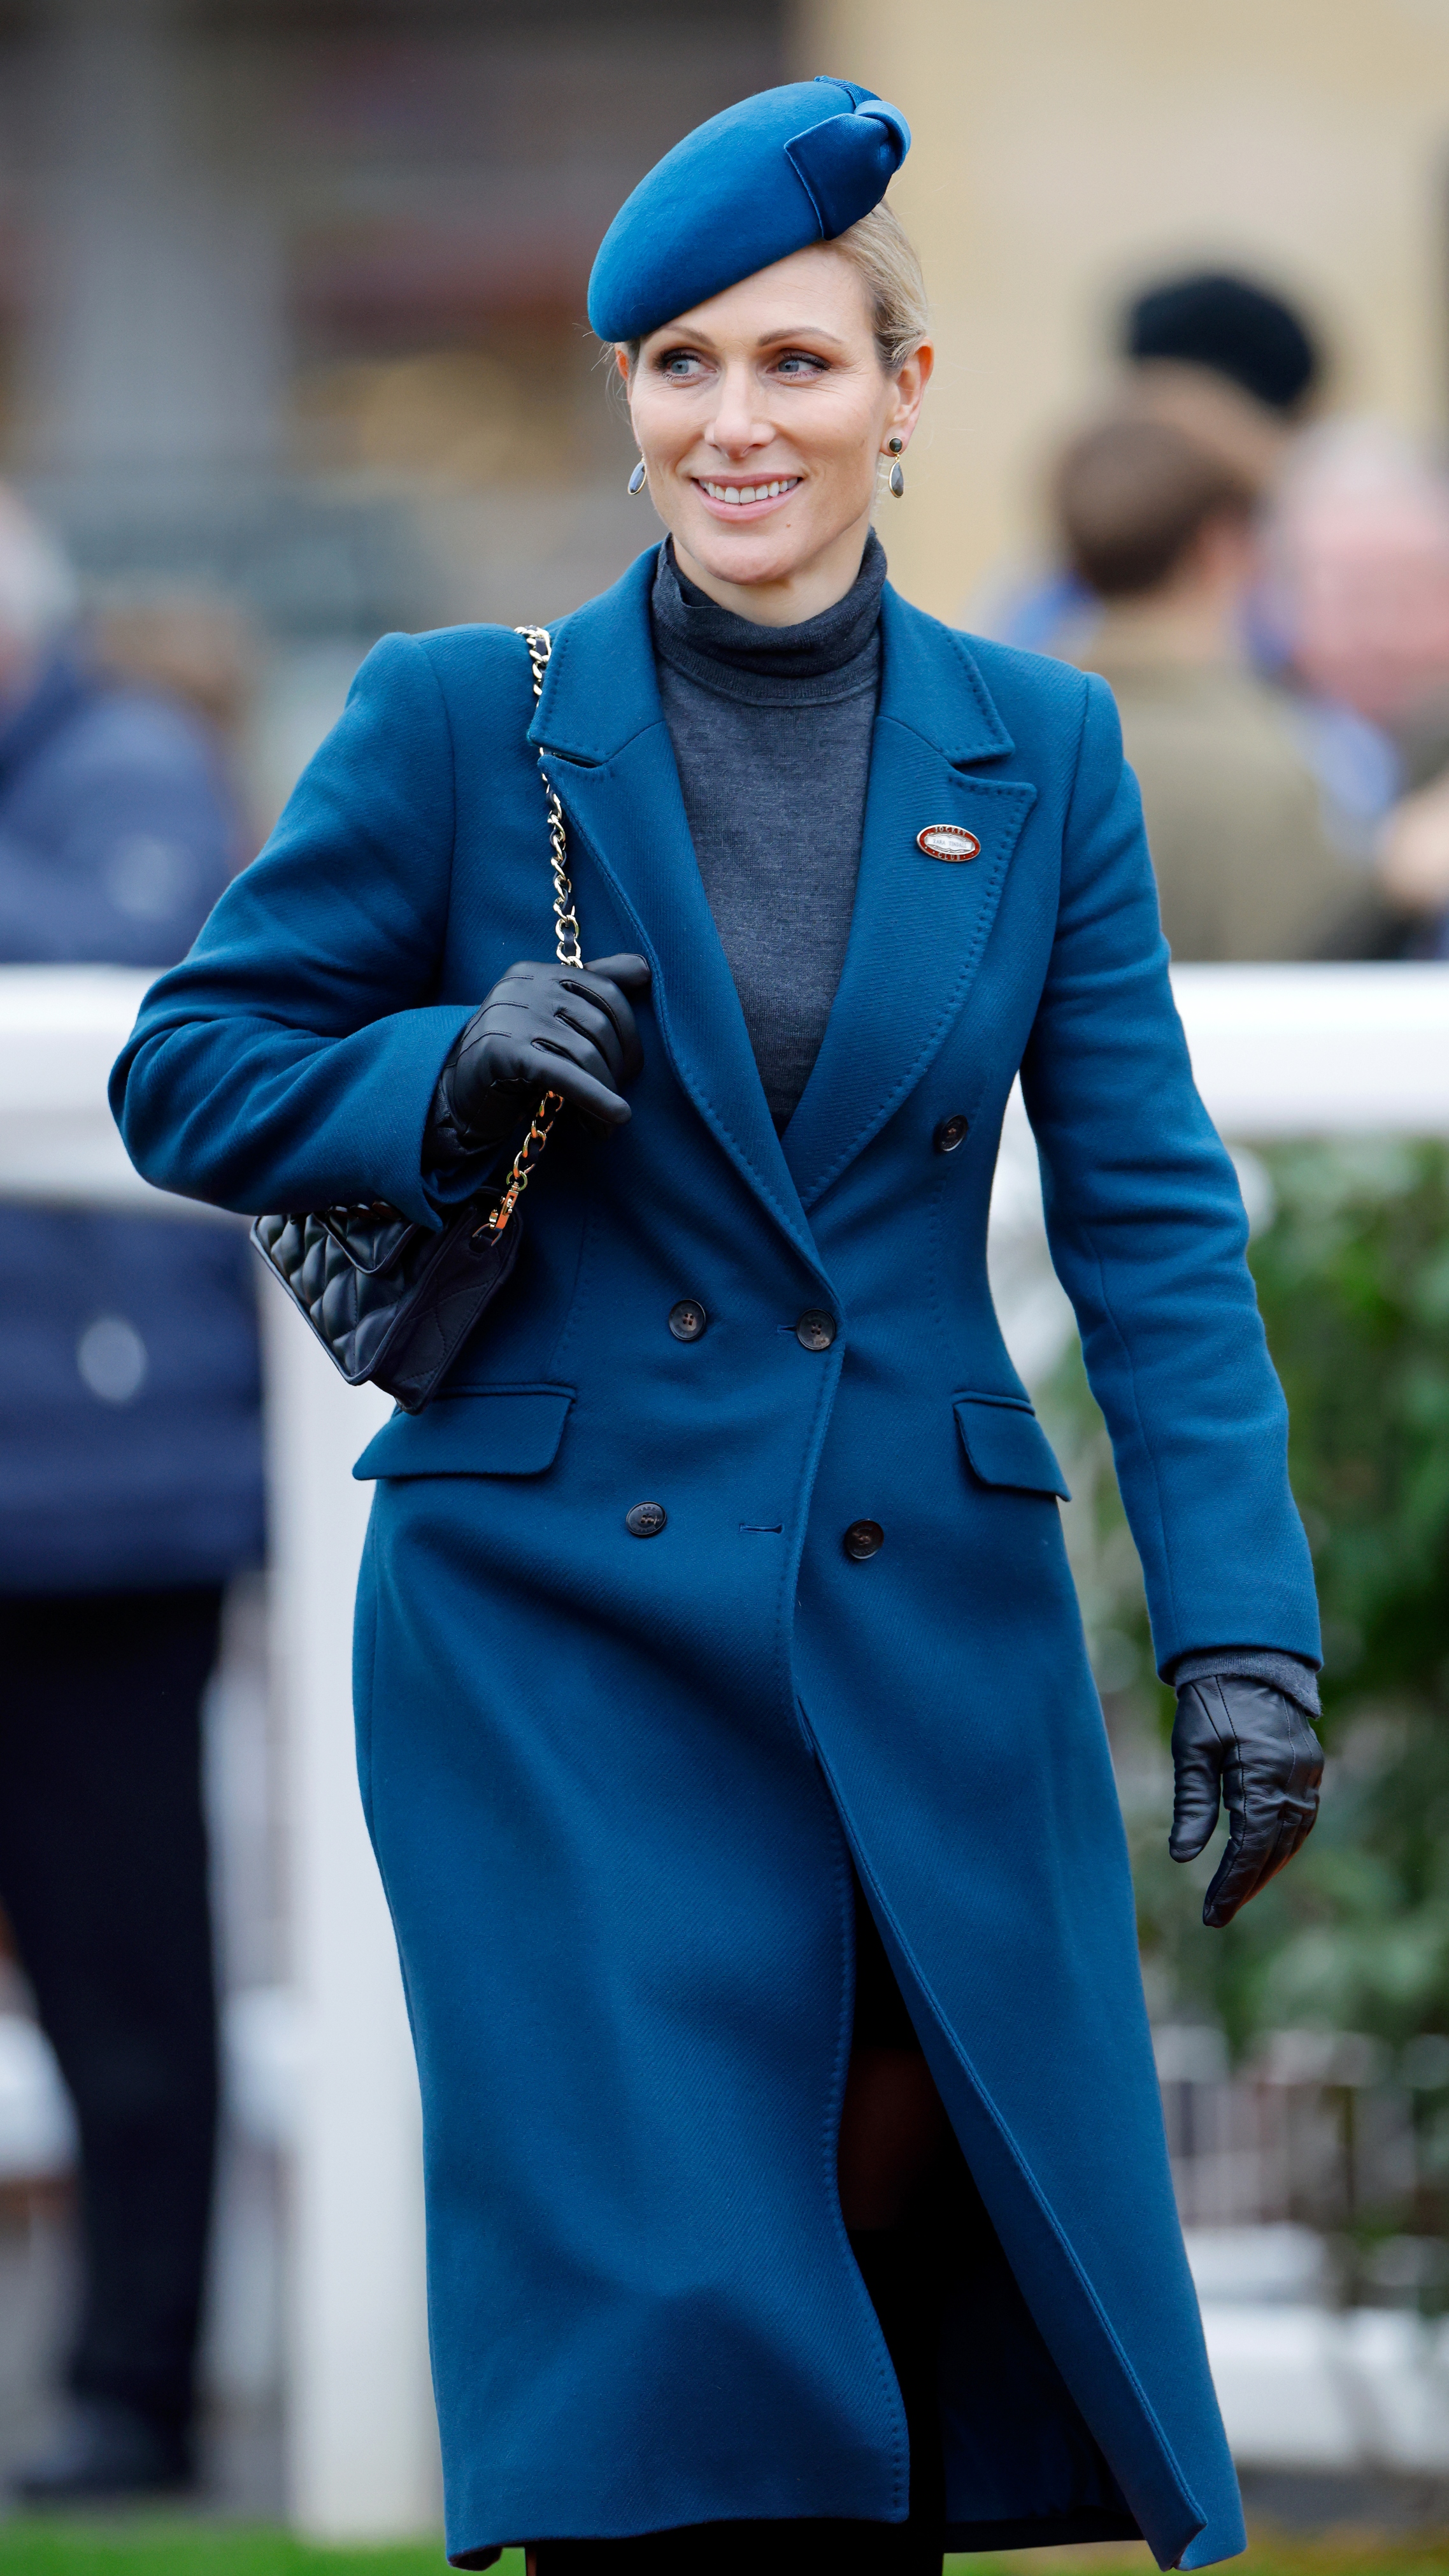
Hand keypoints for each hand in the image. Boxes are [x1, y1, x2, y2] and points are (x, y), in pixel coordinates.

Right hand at [446, 954, 650, 1145]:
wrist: (453, 1091)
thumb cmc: (513, 1057)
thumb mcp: (551, 1018)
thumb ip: (592, 987)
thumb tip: (644, 968)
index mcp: (538, 971)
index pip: (606, 991)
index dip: (630, 1033)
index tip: (631, 1069)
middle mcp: (523, 985)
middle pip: (599, 1024)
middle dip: (617, 1069)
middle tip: (617, 1101)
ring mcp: (510, 1015)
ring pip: (585, 1053)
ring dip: (606, 1094)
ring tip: (606, 1124)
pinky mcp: (502, 1051)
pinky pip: (563, 1074)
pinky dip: (596, 1098)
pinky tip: (614, 1118)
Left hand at [1169, 1677, 1322, 1928]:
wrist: (1245, 1657)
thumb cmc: (1210, 1700)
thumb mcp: (1192, 1748)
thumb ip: (1192, 1802)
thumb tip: (1183, 1858)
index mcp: (1263, 1772)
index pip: (1251, 1846)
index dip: (1232, 1884)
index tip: (1212, 1915)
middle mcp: (1294, 1777)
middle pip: (1275, 1848)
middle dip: (1247, 1885)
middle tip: (1218, 1915)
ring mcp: (1307, 1773)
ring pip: (1292, 1837)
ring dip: (1266, 1868)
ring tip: (1236, 1894)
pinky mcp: (1307, 1767)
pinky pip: (1300, 1818)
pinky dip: (1280, 1843)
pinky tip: (1261, 1858)